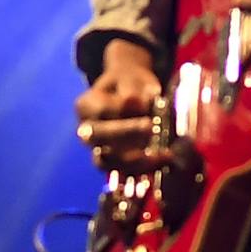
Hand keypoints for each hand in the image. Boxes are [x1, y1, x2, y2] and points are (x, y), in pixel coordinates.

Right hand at [74, 39, 166, 172]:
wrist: (130, 94)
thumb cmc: (130, 85)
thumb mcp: (132, 79)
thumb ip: (132, 91)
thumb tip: (137, 104)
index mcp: (86, 106)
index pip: (100, 110)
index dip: (120, 108)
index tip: (141, 103)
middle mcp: (86, 131)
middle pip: (98, 137)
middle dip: (125, 133)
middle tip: (150, 126)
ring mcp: (97, 150)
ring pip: (107, 162)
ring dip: (134, 159)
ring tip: (162, 151)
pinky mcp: (114, 164)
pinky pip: (124, 172)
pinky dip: (144, 168)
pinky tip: (164, 159)